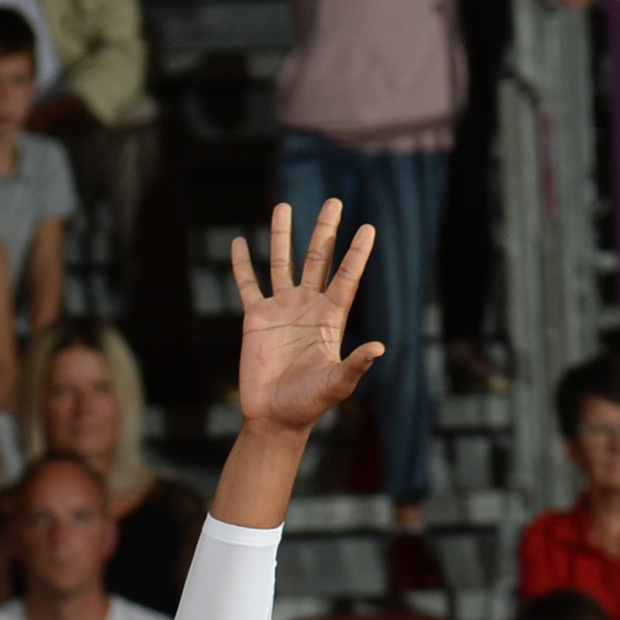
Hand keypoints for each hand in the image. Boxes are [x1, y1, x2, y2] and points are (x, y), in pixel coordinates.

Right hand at [224, 202, 384, 439]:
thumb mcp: (336, 385)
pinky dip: (242, 264)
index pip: (346, 278)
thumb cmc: (309, 404)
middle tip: (334, 201)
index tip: (368, 227)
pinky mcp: (255, 318)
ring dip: (283, 235)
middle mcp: (308, 307)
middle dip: (325, 231)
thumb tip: (379, 347)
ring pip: (282, 263)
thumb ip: (355, 365)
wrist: (274, 417)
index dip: (356, 253)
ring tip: (283, 206)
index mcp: (331, 319)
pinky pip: (247, 284)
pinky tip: (240, 241)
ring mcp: (281, 309)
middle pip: (318, 260)